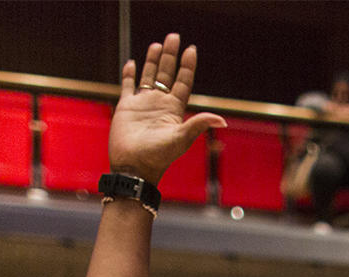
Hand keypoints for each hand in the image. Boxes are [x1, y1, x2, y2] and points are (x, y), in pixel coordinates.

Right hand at [111, 34, 224, 181]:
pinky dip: (130, 74)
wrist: (134, 169)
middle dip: (171, 56)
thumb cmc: (158, 157)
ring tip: (157, 45)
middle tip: (174, 36)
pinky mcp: (126, 108)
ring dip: (153, 61)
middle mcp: (159, 105)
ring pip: (149, 77)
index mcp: (174, 110)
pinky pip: (128, 86)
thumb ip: (199, 125)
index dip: (187, 66)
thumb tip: (222, 120)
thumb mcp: (181, 139)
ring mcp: (143, 105)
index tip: (191, 50)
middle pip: (167, 74)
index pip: (183, 82)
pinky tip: (132, 63)